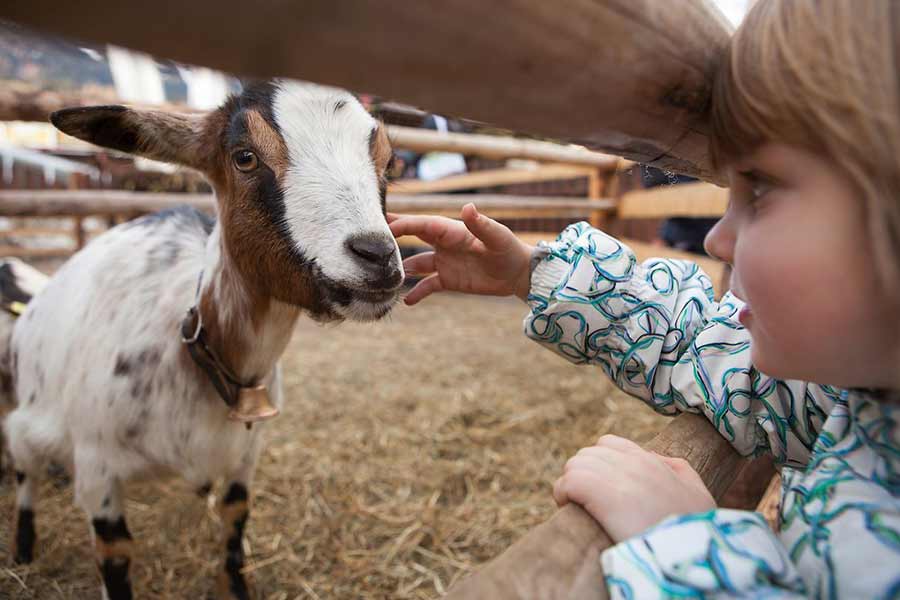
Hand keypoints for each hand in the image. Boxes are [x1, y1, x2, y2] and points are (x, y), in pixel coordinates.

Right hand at [388, 204, 533, 304]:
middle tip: (367, 245)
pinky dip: (416, 293)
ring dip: (400, 271)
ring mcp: (443, 262)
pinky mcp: (448, 280)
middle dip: (391, 241)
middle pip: (412, 240)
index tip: (381, 227)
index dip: (402, 225)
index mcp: (451, 230)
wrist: (518, 273)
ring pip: (415, 265)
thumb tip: (468, 207)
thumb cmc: (509, 249)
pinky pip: (427, 285)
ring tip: (382, 279)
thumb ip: (480, 224)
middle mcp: (443, 244)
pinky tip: (405, 301)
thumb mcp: (496, 237)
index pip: (421, 225)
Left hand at [552, 435, 714, 542]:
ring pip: (575, 465)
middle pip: (588, 454)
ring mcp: (616, 476)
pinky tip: (567, 506)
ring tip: (575, 504)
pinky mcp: (599, 493)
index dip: (599, 463)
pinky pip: (567, 482)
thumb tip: (654, 457)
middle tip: (585, 499)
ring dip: (570, 484)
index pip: (609, 444)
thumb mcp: (697, 494)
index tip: (599, 486)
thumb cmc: (696, 530)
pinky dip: (562, 493)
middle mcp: (632, 463)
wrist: (692, 553)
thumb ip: (678, 470)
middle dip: (582, 475)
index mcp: (651, 461)